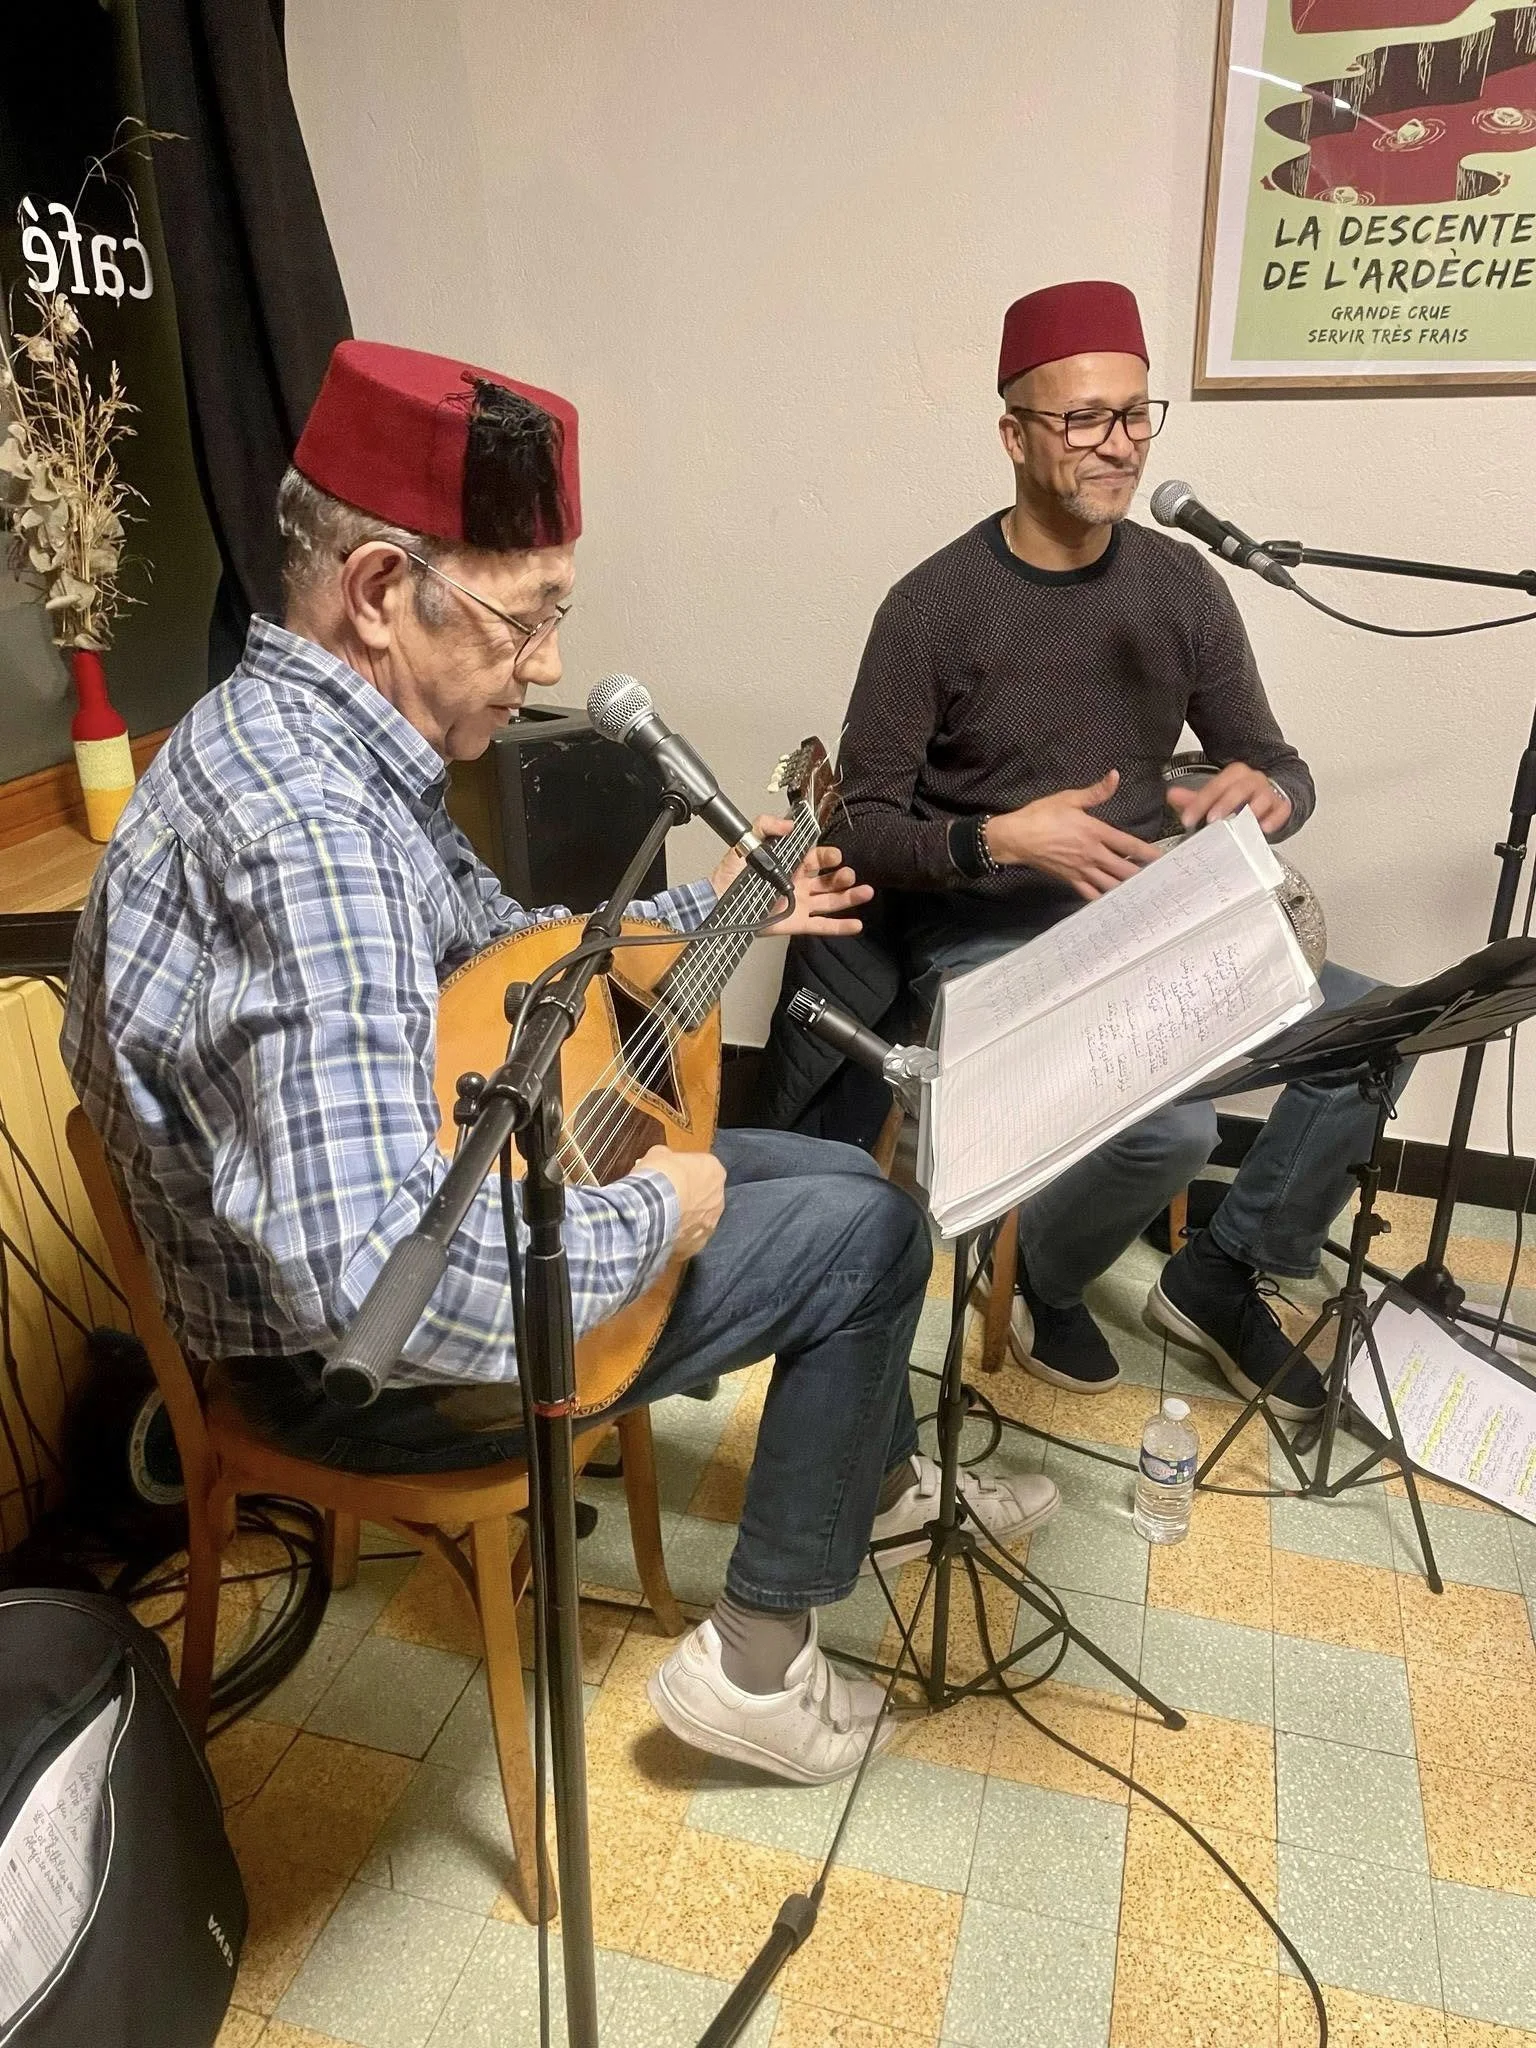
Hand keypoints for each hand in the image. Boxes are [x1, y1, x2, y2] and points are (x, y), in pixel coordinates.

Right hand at [639, 1145, 726, 1258]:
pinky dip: (680, 1236)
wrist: (651, 1209)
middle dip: (691, 1195)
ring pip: (700, 1218)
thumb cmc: (658, 1177)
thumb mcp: (658, 1154)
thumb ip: (667, 1156)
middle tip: (669, 1196)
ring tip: (665, 1217)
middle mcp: (720, 1196)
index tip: (672, 1174)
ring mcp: (712, 1222)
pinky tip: (664, 1234)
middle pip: (706, 1194)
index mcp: (714, 1170)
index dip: (686, 1171)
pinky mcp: (700, 1244)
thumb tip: (664, 1159)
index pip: (704, 1167)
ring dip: (687, 1217)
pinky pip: (690, 1238)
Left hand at [709, 815, 871, 935]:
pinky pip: (822, 925)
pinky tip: (857, 924)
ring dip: (850, 897)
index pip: (816, 858)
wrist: (718, 901)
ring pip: (831, 901)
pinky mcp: (798, 923)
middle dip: (842, 876)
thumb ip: (766, 826)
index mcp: (790, 864)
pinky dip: (840, 926)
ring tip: (866, 891)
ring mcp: (800, 904)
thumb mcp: (747, 842)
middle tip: (849, 874)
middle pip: (828, 880)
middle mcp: (798, 883)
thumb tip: (790, 824)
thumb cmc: (730, 874)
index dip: (828, 856)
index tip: (836, 855)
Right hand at [983, 770, 1159, 900]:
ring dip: (1127, 889)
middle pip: (1124, 869)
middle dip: (1143, 876)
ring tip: (1143, 893)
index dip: (1148, 853)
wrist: (1016, 838)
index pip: (1128, 845)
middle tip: (1159, 881)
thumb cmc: (1041, 816)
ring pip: (1110, 885)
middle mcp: (1092, 854)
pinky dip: (1104, 899)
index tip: (1163, 859)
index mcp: (1094, 832)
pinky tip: (1115, 903)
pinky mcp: (1070, 879)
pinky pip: (1090, 893)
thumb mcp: (1069, 799)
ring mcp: (1081, 869)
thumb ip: (1096, 791)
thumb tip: (1115, 776)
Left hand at [1165, 763, 1291, 837]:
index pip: (1214, 786)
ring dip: (1249, 811)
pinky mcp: (1282, 805)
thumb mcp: (1217, 796)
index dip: (1199, 803)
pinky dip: (1274, 819)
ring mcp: (1269, 792)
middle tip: (1211, 820)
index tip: (1187, 818)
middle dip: (1224, 804)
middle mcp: (1252, 780)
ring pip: (1261, 797)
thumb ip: (1195, 798)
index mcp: (1234, 775)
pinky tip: (1264, 828)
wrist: (1272, 794)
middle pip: (1238, 789)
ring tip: (1238, 825)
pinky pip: (1281, 810)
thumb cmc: (1242, 797)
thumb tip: (1172, 795)